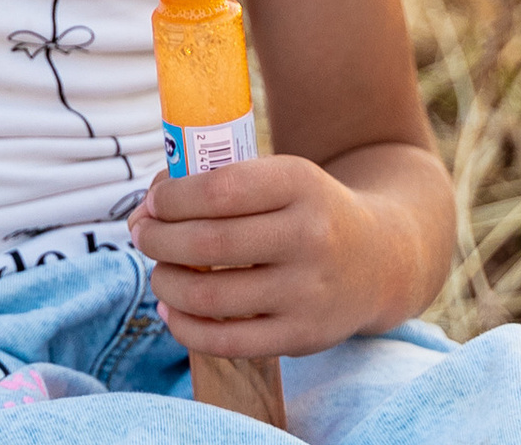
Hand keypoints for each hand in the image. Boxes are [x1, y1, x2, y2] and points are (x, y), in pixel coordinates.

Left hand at [132, 156, 405, 358]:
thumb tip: (147, 209)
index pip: (218, 190)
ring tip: (158, 273)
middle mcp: (308, 235)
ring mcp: (306, 291)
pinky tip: (173, 312)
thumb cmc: (308, 211)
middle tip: (142, 235)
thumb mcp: (283, 178)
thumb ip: (223, 184)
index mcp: (299, 182)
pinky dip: (186, 328)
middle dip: (158, 239)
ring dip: (166, 283)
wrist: (378, 260)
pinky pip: (227, 341)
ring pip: (210, 296)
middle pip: (208, 243)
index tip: (152, 204)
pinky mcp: (301, 337)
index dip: (172, 199)